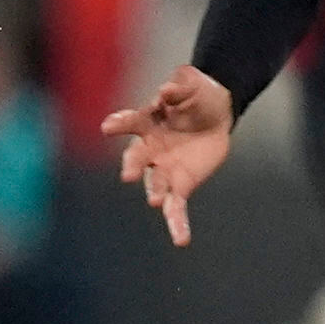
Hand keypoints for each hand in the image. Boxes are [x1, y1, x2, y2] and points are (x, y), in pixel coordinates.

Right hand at [103, 65, 235, 248]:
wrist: (215, 112)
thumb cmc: (196, 94)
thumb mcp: (191, 82)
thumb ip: (179, 85)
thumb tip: (166, 90)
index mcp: (147, 121)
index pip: (129, 122)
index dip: (119, 124)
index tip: (109, 127)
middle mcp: (149, 148)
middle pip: (137, 157)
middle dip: (132, 165)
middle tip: (129, 174)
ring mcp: (163, 168)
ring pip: (155, 183)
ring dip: (155, 191)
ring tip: (155, 200)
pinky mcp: (180, 184)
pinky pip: (176, 207)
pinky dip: (177, 224)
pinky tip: (181, 240)